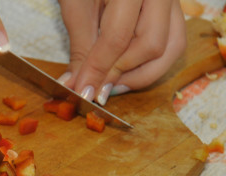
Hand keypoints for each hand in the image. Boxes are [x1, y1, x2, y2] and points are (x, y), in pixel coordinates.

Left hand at [57, 0, 186, 104]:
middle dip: (122, 74)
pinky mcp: (173, 8)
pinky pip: (172, 41)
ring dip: (141, 74)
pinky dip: (150, 62)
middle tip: (98, 89)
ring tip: (112, 84)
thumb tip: (77, 84)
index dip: (99, 71)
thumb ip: (80, 48)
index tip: (83, 92)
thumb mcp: (76, 7)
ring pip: (171, 48)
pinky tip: (125, 71)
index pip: (117, 38)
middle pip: (153, 45)